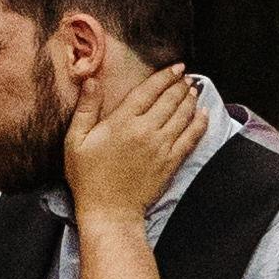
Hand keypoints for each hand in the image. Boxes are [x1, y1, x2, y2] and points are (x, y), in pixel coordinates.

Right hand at [58, 57, 207, 223]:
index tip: (175, 67)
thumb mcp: (75, 141)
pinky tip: (203, 114)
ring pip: (182, 115)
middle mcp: (145, 130)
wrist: (109, 211)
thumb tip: (92, 81)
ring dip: (190, 99)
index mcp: (122, 121)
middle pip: (169, 100)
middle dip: (180, 85)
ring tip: (193, 89)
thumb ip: (86, 109)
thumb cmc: (88, 177)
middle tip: (186, 76)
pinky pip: (191, 138)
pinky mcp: (171, 162)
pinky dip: (199, 124)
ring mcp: (161, 146)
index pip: (148, 90)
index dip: (164, 76)